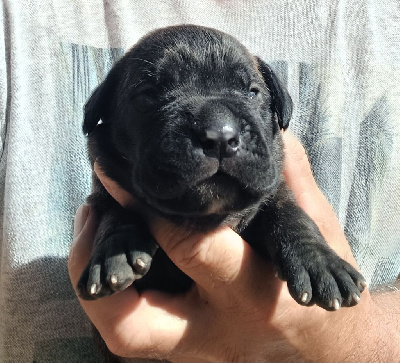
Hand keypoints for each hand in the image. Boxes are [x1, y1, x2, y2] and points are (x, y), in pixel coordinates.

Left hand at [68, 131, 397, 361]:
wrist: (320, 352)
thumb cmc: (315, 288)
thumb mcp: (316, 232)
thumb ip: (293, 181)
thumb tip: (271, 131)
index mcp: (254, 294)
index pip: (193, 247)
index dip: (146, 208)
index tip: (113, 172)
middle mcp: (214, 330)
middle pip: (133, 318)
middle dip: (101, 257)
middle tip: (92, 206)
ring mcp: (192, 350)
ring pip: (121, 333)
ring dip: (92, 280)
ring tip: (91, 224)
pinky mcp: (179, 354)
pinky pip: (126, 329)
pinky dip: (108, 291)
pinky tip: (111, 249)